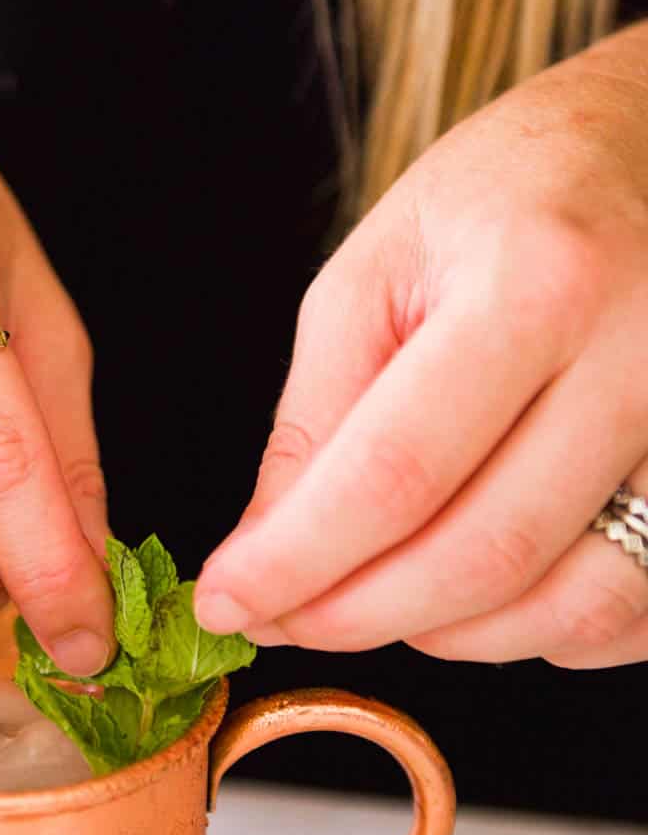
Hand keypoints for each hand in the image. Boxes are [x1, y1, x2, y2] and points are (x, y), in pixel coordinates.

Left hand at [194, 26, 647, 668]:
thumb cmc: (511, 200)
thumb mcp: (383, 266)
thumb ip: (319, 414)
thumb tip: (263, 554)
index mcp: (537, 283)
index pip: (396, 471)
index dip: (298, 561)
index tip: (228, 603)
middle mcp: (644, 360)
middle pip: (484, 555)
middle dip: (359, 613)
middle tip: (286, 619)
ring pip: (570, 609)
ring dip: (449, 634)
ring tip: (379, 593)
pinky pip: (633, 614)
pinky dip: (541, 635)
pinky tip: (481, 591)